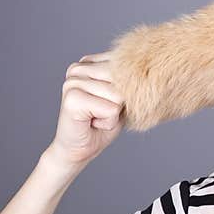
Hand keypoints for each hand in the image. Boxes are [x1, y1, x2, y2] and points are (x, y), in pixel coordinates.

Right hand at [45, 51, 124, 169]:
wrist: (80, 150)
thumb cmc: (102, 123)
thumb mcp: (120, 97)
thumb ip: (127, 81)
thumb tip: (141, 72)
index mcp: (88, 63)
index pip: (125, 67)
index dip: (125, 92)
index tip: (107, 103)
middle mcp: (78, 68)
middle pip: (123, 80)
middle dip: (120, 102)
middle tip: (102, 113)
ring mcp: (73, 82)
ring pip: (118, 95)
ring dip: (114, 113)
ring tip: (98, 117)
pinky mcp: (72, 98)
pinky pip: (111, 109)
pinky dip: (109, 122)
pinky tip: (93, 123)